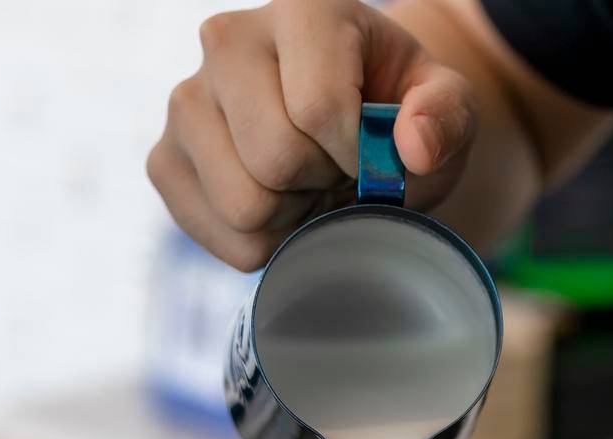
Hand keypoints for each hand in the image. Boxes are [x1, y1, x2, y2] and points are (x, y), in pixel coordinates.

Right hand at [148, 0, 476, 269]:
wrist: (350, 132)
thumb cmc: (397, 113)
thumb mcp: (447, 108)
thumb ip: (447, 117)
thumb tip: (413, 149)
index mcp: (302, 10)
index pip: (317, 107)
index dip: (357, 154)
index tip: (370, 151)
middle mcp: (226, 39)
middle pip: (274, 158)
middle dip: (323, 182)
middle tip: (338, 168)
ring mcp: (185, 100)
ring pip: (244, 203)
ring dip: (294, 213)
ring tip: (309, 182)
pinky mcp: (165, 160)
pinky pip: (222, 236)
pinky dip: (265, 241)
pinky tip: (280, 203)